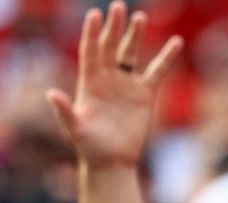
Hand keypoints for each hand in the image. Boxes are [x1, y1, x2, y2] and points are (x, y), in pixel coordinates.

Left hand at [47, 4, 182, 170]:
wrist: (112, 161)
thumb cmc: (90, 147)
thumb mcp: (74, 128)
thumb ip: (64, 111)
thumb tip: (51, 94)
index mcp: (88, 82)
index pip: (90, 51)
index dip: (92, 33)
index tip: (95, 15)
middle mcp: (107, 79)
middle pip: (110, 46)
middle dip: (114, 27)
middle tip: (118, 7)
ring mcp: (126, 85)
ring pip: (130, 54)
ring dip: (134, 35)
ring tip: (139, 16)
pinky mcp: (144, 95)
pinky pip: (158, 72)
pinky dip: (167, 58)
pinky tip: (176, 43)